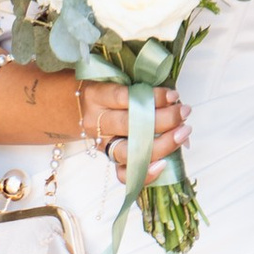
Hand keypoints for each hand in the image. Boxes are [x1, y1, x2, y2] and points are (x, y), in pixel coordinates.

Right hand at [72, 81, 189, 166]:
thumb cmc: (101, 90)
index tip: (173, 95)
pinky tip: (163, 166)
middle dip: (163, 120)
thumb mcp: (112, 80)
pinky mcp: (108, 158)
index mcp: (96, 95)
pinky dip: (145, 173)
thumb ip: (138, 89)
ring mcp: (102, 143)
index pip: (124, 97)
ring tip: (183, 133)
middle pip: (130, 125)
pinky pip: (124, 173)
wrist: (70, 108)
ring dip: (162, 144)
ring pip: (130, 151)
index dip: (152, 97)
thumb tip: (174, 101)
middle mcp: (96, 121)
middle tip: (184, 112)